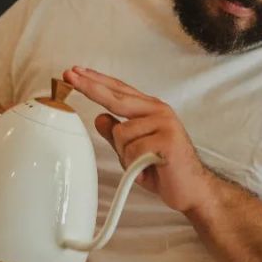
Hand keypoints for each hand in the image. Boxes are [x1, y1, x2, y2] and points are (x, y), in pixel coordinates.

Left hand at [63, 66, 213, 216]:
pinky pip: (132, 150)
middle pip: (116, 97)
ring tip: (143, 163)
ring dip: (126, 155)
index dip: (97, 80)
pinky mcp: (166, 140)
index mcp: (151, 110)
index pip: (119, 90)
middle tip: (70, 75)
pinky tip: (151, 167)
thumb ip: (116, 133)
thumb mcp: (133, 150)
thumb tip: (99, 117)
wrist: (192, 189)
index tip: (76, 71)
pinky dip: (135, 164)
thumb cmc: (164, 169)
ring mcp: (164, 123)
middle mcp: (158, 111)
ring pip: (121, 133)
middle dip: (90, 87)